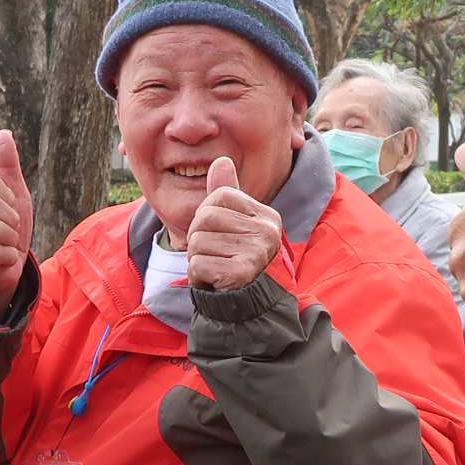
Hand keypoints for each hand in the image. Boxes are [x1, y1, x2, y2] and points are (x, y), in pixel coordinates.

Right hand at [0, 129, 33, 322]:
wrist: (4, 266)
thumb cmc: (6, 226)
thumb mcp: (12, 193)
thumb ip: (6, 164)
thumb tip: (4, 133)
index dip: (8, 196)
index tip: (8, 209)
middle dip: (10, 219)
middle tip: (8, 230)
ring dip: (10, 240)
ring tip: (3, 244)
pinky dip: (6, 257)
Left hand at [186, 157, 283, 289]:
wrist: (246, 304)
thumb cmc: (235, 259)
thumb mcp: (232, 224)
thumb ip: (226, 194)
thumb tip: (221, 161)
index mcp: (266, 216)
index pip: (220, 196)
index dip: (207, 215)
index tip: (218, 234)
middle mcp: (266, 232)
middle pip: (205, 217)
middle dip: (199, 237)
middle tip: (214, 255)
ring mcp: (257, 253)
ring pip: (198, 242)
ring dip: (197, 258)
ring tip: (215, 268)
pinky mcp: (242, 273)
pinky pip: (198, 264)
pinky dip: (198, 275)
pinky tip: (214, 281)